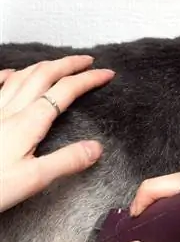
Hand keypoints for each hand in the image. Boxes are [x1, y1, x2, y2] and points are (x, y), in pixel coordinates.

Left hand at [0, 56, 114, 211]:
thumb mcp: (34, 179)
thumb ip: (66, 161)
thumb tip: (96, 147)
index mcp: (28, 123)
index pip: (65, 91)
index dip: (88, 79)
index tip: (106, 74)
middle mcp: (10, 110)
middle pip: (44, 75)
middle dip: (69, 64)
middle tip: (88, 61)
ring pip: (22, 76)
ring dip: (45, 66)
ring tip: (61, 64)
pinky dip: (11, 74)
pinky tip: (13, 73)